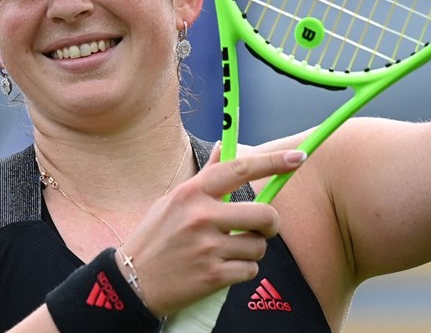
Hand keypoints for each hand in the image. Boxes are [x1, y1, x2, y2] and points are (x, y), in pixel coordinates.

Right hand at [119, 145, 306, 316]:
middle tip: (263, 228)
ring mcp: (208, 247)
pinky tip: (221, 270)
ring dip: (251, 251)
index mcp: (193, 192)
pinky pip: (250, 271)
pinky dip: (242, 272)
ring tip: (228, 253)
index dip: (273, 162)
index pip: (240, 168)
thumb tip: (222, 147)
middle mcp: (201, 216)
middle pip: (263, 213)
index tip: (298, 157)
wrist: (133, 283)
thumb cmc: (156, 238)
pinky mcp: (213, 276)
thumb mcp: (173, 201)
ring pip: (258, 246)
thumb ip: (204, 177)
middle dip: (271, 223)